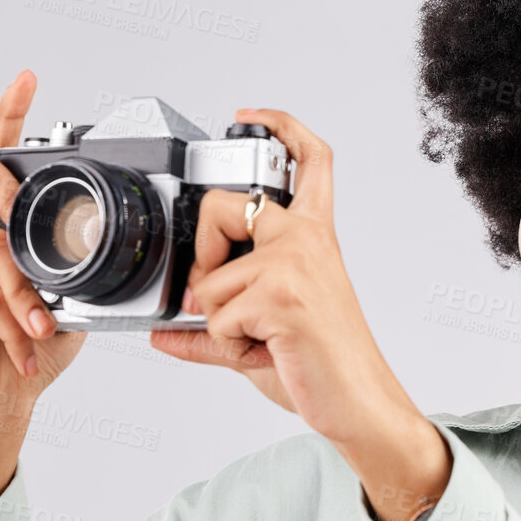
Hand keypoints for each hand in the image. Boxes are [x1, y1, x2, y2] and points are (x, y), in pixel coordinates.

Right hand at [0, 70, 86, 438]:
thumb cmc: (32, 342)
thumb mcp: (72, 297)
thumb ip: (80, 264)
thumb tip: (119, 247)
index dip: (9, 114)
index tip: (27, 79)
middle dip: (10, 190)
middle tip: (32, 217)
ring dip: (29, 292)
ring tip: (47, 325)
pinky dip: (16, 322)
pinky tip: (28, 346)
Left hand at [149, 108, 413, 447]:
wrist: (359, 403)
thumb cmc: (325, 366)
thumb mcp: (264, 336)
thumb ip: (214, 326)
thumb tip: (161, 332)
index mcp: (314, 237)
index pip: (309, 161)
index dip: (280, 126)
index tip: (248, 116)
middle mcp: (307, 239)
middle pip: (223, 207)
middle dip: (202, 257)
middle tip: (223, 296)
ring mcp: (294, 262)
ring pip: (210, 280)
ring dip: (221, 323)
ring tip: (263, 340)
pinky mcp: (281, 294)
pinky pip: (216, 317)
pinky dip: (229, 345)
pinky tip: (266, 350)